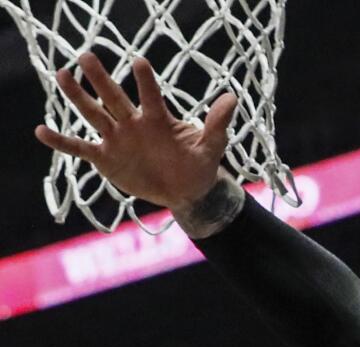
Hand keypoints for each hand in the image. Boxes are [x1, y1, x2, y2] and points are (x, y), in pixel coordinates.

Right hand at [34, 53, 235, 210]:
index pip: (151, 96)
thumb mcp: (211, 147)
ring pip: (94, 115)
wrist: (188, 191)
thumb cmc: (199, 165)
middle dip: (101, 79)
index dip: (145, 81)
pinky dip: (62, 141)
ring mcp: (117, 139)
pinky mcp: (106, 158)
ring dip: (78, 97)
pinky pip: (80, 148)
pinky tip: (42, 131)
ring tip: (62, 75)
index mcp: (159, 119)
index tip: (139, 62)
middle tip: (86, 56)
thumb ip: (217, 124)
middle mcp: (134, 123)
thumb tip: (232, 97)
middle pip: (114, 98)